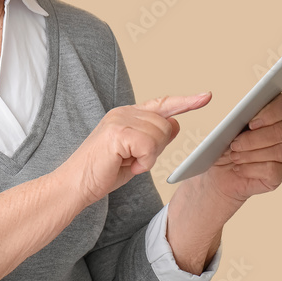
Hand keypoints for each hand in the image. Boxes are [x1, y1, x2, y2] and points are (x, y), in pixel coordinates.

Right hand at [63, 92, 212, 204]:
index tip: (206, 96)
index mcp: (127, 114)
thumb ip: (154, 138)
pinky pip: (149, 147)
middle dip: (156, 149)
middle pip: (165, 125)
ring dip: (147, 157)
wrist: (75, 184)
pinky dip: (142, 162)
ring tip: (126, 162)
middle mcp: (124, 112)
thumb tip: (175, 123)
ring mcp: (120, 120)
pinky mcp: (118, 133)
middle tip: (133, 160)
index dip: (185, 101)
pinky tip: (125, 166)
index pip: (163, 104)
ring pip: (159, 136)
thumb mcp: (135, 153)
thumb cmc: (103, 172)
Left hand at [203, 92, 281, 204]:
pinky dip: (251, 169)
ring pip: (279, 151)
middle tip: (234, 145)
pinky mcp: (278, 174)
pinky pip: (273, 170)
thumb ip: (212, 108)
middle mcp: (279, 133)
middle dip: (254, 139)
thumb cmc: (217, 147)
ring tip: (234, 157)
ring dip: (251, 155)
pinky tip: (239, 168)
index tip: (251, 123)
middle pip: (281, 131)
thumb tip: (208, 95)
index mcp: (267, 114)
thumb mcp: (214, 127)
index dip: (272, 112)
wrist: (214, 175)